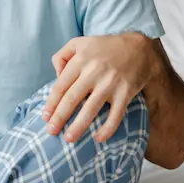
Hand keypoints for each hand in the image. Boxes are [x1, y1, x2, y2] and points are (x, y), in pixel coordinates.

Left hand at [41, 33, 156, 143]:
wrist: (139, 47)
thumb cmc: (104, 47)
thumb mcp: (78, 43)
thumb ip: (61, 56)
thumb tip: (55, 76)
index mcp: (80, 60)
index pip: (61, 86)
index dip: (51, 103)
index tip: (45, 117)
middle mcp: (94, 72)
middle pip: (72, 99)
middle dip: (59, 117)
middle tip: (51, 131)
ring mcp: (110, 83)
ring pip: (91, 109)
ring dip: (79, 126)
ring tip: (69, 139)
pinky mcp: (126, 92)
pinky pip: (116, 114)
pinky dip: (108, 128)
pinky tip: (99, 138)